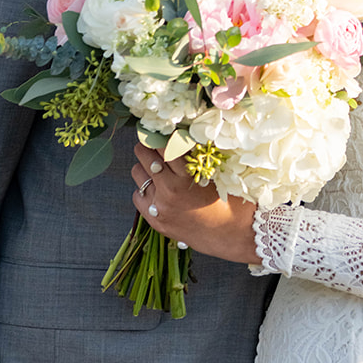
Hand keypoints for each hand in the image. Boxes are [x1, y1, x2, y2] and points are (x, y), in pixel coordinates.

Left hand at [131, 142, 257, 263]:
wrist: (226, 233)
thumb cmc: (225, 199)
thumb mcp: (212, 172)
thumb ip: (193, 156)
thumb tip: (176, 134)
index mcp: (185, 176)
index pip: (163, 144)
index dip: (160, 134)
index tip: (161, 129)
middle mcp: (168, 190)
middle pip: (144, 155)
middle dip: (147, 145)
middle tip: (153, 142)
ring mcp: (158, 206)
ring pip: (137, 173)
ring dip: (145, 167)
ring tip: (156, 168)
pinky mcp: (154, 219)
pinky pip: (137, 195)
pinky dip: (144, 189)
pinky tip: (157, 189)